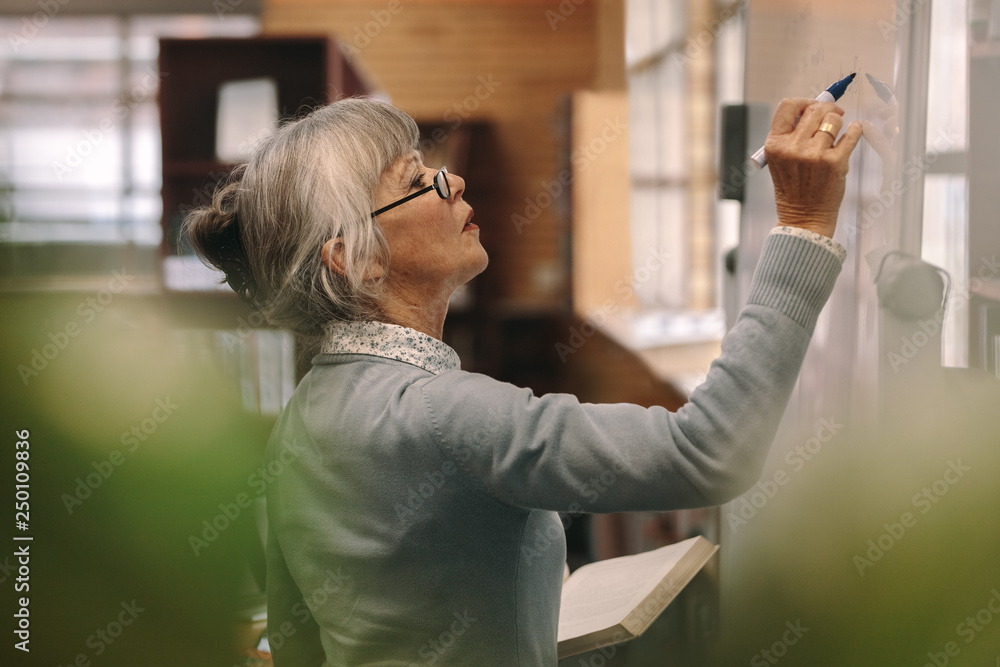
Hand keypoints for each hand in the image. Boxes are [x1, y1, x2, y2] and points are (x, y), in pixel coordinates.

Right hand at [764, 98, 862, 237]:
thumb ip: (791, 135)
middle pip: (814, 110)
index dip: (804, 102)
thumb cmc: (793, 188)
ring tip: (837, 133)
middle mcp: (793, 148)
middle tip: (833, 115)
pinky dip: (855, 129)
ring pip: (833, 120)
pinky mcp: (835, 162)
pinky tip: (853, 131)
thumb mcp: (780, 160)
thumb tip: (815, 108)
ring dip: (838, 123)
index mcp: (775, 145)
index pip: (788, 106)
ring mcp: (814, 155)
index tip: (813, 107)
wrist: (803, 217)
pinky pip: (851, 133)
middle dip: (827, 109)